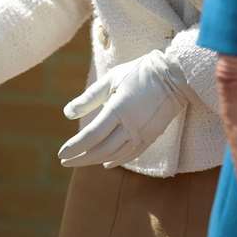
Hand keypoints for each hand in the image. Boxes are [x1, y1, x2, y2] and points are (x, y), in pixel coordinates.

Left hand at [58, 50, 188, 167]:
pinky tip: (106, 164)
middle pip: (101, 150)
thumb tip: (67, 114)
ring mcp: (143, 134)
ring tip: (80, 161)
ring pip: (115, 155)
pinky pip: (131, 154)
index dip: (74, 147)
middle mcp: (131, 126)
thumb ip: (88, 98)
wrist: (175, 77)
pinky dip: (117, 161)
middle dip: (80, 158)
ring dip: (95, 161)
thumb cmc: (138, 73)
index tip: (60, 154)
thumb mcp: (111, 79)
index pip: (91, 136)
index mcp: (118, 110)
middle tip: (65, 162)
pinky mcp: (151, 136)